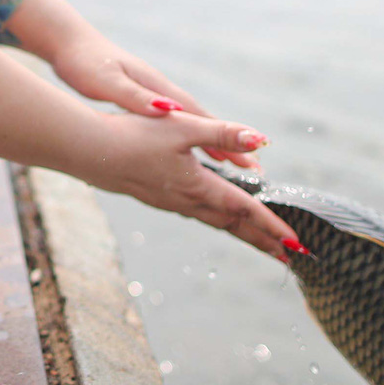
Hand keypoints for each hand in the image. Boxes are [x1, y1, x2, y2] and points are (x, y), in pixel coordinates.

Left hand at [51, 32, 246, 161]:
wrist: (70, 44)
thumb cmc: (86, 63)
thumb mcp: (108, 83)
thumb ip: (136, 98)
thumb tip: (168, 111)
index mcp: (158, 89)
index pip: (199, 118)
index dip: (225, 139)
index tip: (248, 157)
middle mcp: (162, 92)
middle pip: (203, 123)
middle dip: (229, 146)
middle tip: (255, 170)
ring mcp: (155, 95)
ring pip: (191, 125)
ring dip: (214, 144)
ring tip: (236, 165)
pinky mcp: (145, 100)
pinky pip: (176, 126)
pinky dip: (192, 140)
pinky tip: (196, 152)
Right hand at [69, 110, 299, 260]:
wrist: (87, 152)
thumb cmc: (133, 136)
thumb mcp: (183, 128)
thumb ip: (222, 134)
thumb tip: (261, 140)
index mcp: (199, 188)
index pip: (244, 211)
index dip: (272, 226)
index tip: (296, 244)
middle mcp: (187, 201)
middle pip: (233, 226)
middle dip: (262, 240)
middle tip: (288, 256)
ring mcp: (170, 202)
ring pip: (214, 221)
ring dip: (240, 232)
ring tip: (259, 241)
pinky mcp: (157, 196)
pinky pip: (196, 213)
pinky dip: (216, 219)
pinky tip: (213, 213)